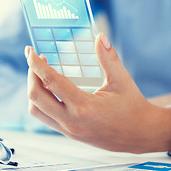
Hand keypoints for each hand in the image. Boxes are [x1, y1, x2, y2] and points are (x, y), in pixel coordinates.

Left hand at [25, 33, 170, 153]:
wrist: (141, 135)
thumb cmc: (133, 107)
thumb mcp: (122, 80)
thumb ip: (109, 57)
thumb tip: (100, 36)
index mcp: (84, 106)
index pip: (51, 81)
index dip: (36, 64)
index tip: (29, 51)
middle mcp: (72, 121)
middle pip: (35, 97)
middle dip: (31, 75)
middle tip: (35, 60)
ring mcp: (68, 130)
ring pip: (36, 110)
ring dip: (34, 90)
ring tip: (42, 74)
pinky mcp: (69, 133)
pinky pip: (45, 117)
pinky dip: (41, 101)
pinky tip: (51, 89)